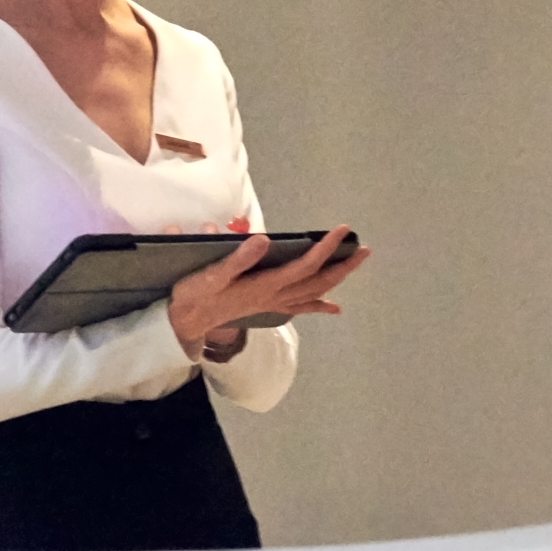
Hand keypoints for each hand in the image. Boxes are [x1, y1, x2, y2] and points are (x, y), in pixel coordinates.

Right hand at [166, 226, 366, 358]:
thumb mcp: (212, 273)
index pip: (304, 265)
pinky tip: (334, 307)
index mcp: (265, 285)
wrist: (187, 320)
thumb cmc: (197, 293)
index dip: (325, 248)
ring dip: (337, 278)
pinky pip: (300, 306)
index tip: (341, 230)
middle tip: (364, 249)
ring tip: (355, 262)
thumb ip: (238, 257)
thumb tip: (263, 238)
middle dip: (343, 265)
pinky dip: (319, 305)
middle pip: (318, 281)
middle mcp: (275, 296)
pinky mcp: (268, 306)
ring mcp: (273, 303)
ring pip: (314, 292)